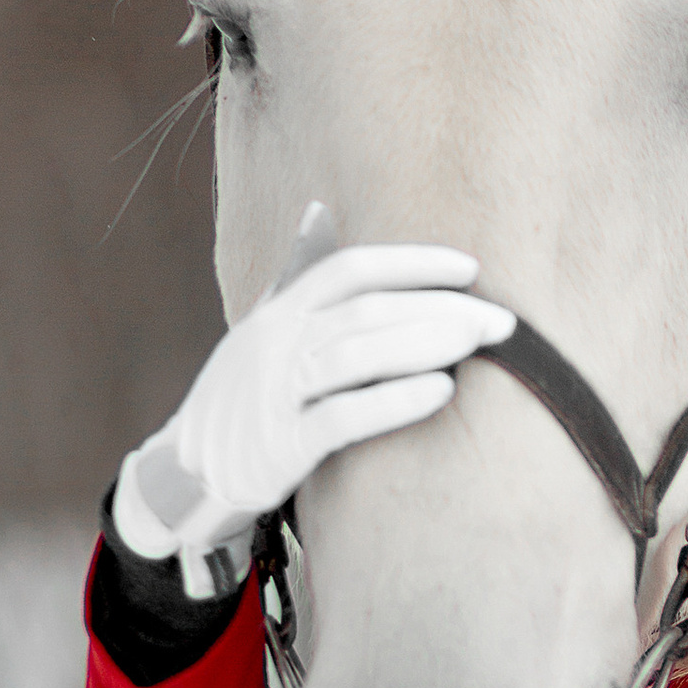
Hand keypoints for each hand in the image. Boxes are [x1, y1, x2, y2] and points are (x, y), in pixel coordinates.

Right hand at [114, 201, 515, 597]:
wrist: (187, 476)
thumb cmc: (242, 398)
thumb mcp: (259, 330)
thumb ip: (296, 276)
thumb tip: (320, 210)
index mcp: (277, 312)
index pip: (349, 269)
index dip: (411, 263)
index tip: (470, 269)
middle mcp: (274, 344)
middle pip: (365, 310)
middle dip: (438, 309)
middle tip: (501, 320)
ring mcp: (275, 394)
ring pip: (355, 355)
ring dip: (423, 345)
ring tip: (477, 344)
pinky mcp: (280, 447)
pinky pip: (343, 418)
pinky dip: (394, 402)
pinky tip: (441, 393)